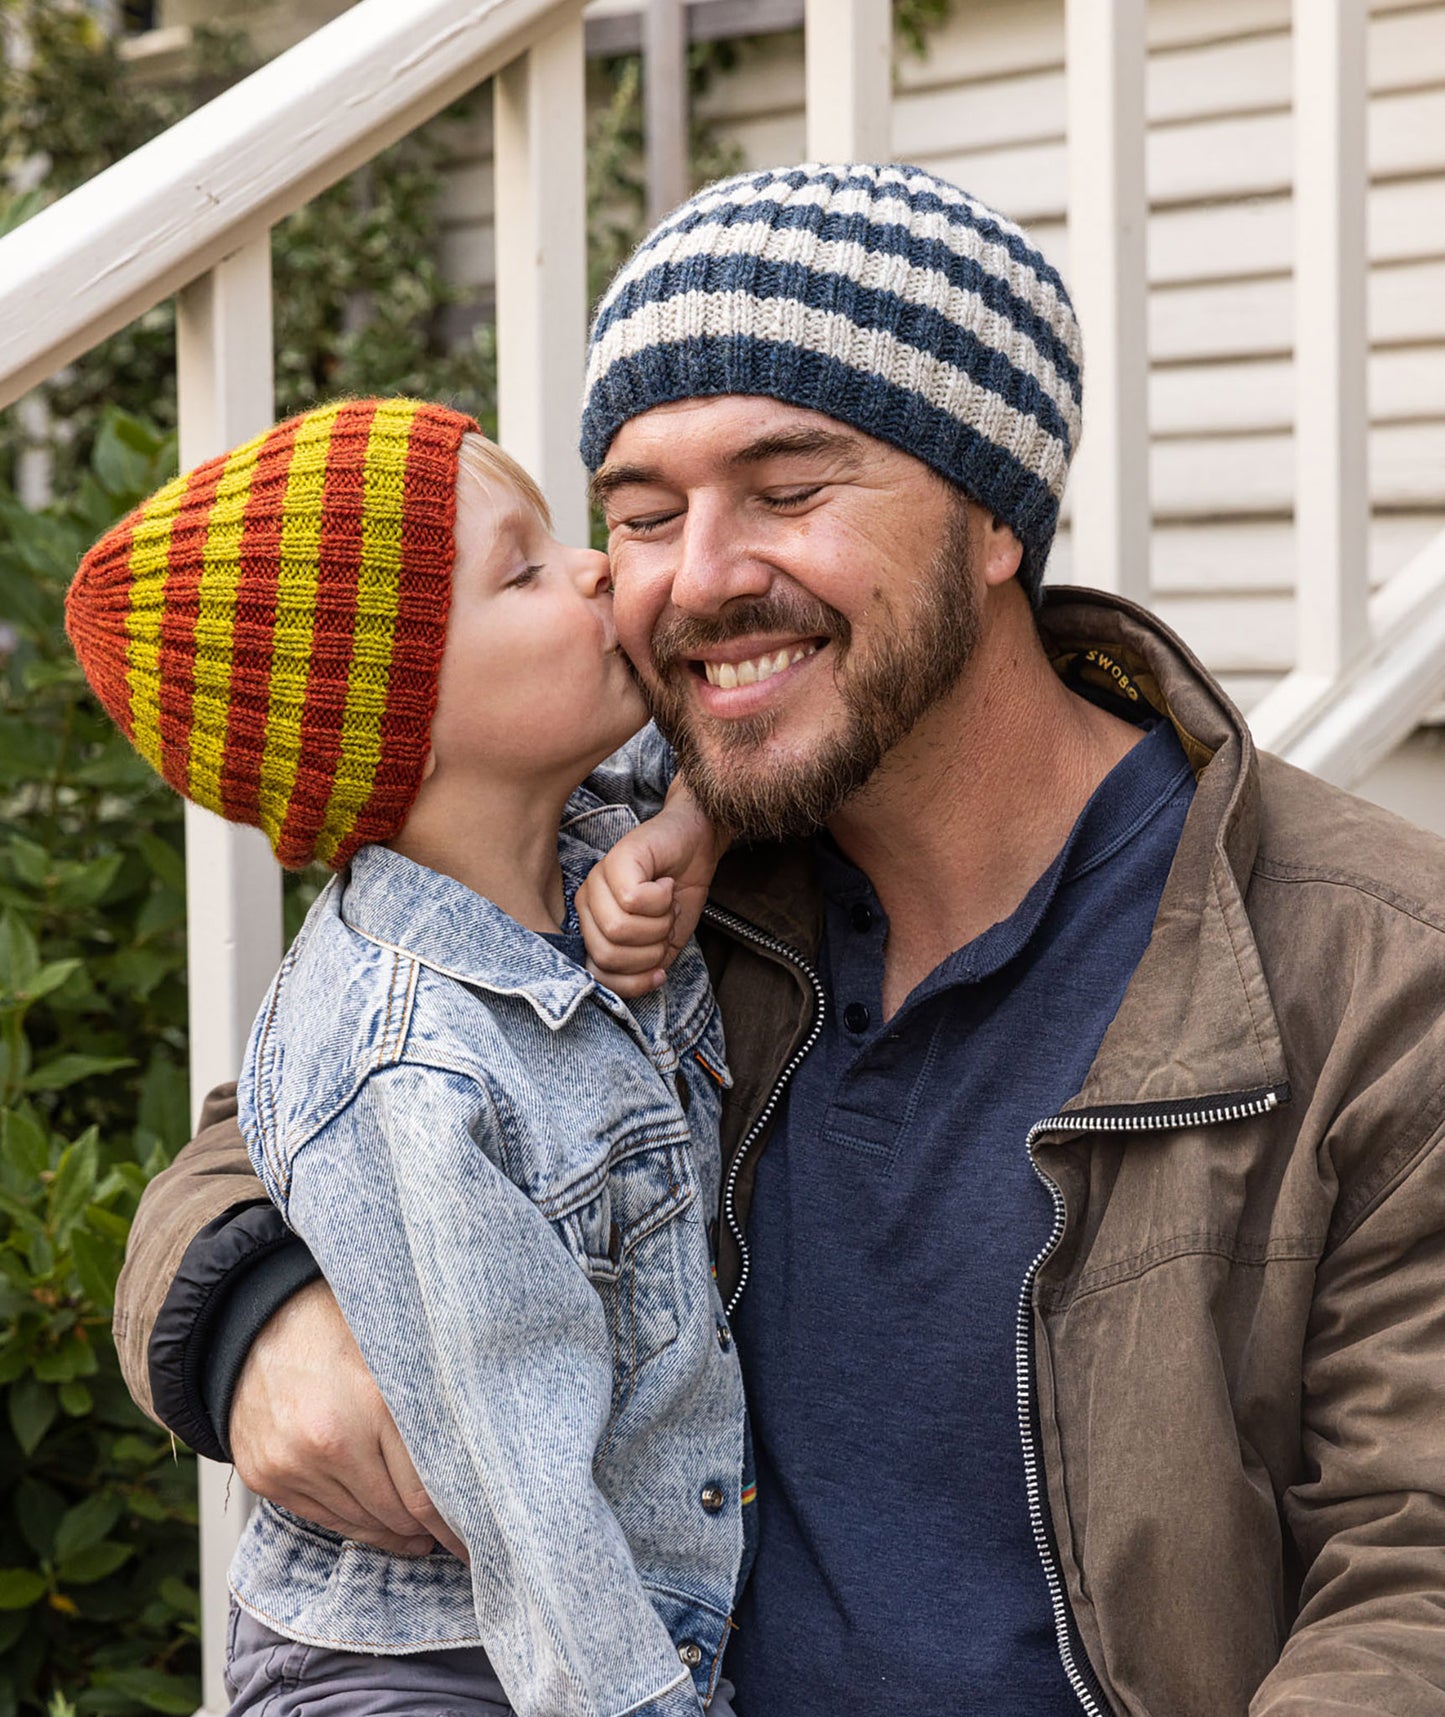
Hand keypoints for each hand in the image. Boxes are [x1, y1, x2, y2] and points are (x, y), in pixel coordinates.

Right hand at [229, 1278, 465, 1560]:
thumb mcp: (400, 1350)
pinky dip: (353, 1521)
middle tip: (454, 1538)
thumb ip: (433, 1401)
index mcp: (374, 1403)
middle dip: (427, 1531)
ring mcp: (292, 1463)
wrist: (259, 1321)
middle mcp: (329, 1440)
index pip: (424, 1493)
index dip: (454, 1523)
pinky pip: (322, 1518)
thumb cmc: (342, 1327)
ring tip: (417, 1534)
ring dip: (391, 1531)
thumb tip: (481, 1459)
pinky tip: (375, 1518)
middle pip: (393, 1515)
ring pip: (359, 1522)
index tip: (475, 1538)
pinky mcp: (265, 1477)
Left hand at [576, 780, 724, 996]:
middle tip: (666, 924)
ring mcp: (598, 879)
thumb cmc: (678, 895)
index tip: (660, 965)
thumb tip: (636, 984)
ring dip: (659, 923)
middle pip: (609, 954)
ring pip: (619, 929)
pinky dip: (662, 899)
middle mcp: (587, 903)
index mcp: (591, 927)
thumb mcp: (660, 945)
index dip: (636, 978)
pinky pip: (632, 900)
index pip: (599, 975)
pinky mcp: (616, 859)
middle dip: (651, 949)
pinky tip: (666, 885)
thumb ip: (640, 970)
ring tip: (667, 905)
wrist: (698, 846)